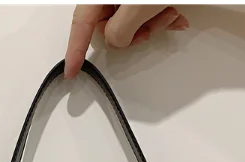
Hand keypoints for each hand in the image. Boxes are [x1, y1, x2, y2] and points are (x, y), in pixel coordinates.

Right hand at [65, 5, 188, 78]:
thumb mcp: (137, 7)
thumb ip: (119, 31)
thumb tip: (116, 42)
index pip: (80, 25)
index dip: (74, 51)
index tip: (70, 70)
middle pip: (109, 25)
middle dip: (133, 33)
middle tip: (150, 27)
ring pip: (131, 21)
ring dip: (153, 23)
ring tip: (169, 12)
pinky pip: (145, 11)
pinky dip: (161, 15)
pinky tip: (174, 12)